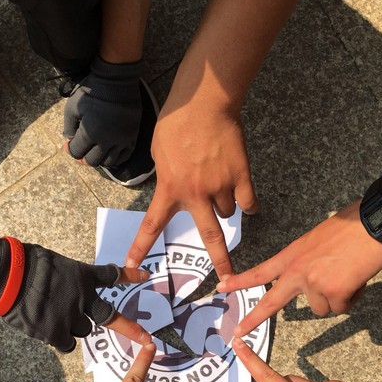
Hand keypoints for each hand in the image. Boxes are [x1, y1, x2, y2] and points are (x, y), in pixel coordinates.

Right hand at [0, 227, 151, 351]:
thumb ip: (62, 277)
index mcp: (83, 276)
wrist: (7, 277)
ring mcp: (70, 317)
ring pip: (82, 331)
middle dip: (126, 327)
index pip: (111, 276)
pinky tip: (49, 332)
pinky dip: (61, 341)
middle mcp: (82, 298)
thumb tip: (56, 284)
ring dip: (73, 327)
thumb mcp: (52, 262)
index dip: (129, 275)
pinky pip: (67, 344)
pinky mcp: (55, 332)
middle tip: (144, 337)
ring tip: (52, 317)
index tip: (144, 276)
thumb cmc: (23, 264)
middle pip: (107, 318)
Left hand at [63, 57, 141, 166]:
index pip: (77, 152)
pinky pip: (124, 157)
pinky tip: (108, 152)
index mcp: (90, 132)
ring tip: (95, 151)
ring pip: (108, 162)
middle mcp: (107, 140)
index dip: (70, 150)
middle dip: (83, 157)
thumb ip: (68, 126)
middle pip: (92, 161)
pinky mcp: (132, 137)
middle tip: (81, 149)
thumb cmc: (92, 91)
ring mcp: (121, 140)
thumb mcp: (72, 106)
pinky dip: (115, 159)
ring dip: (99, 159)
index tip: (68, 144)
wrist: (117, 80)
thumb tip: (69, 141)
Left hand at [126, 97, 257, 279]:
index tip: (132, 267)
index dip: (141, 249)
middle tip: (228, 278)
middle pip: (211, 237)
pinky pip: (249, 201)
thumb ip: (167, 178)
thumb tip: (176, 190)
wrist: (204, 103)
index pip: (152, 226)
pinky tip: (245, 197)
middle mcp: (196, 194)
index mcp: (170, 189)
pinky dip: (248, 203)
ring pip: (228, 213)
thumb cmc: (176, 124)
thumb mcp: (159, 154)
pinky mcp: (241, 175)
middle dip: (221, 261)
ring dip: (224, 208)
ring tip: (220, 188)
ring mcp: (221, 186)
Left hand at [217, 201, 381, 334]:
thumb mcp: (318, 240)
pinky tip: (358, 279)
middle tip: (237, 332)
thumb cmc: (353, 225)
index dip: (240, 280)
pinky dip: (352, 297)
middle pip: (271, 302)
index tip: (221, 286)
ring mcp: (314, 283)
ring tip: (349, 275)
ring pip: (322, 308)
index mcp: (292, 255)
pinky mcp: (333, 292)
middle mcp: (298, 271)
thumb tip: (316, 282)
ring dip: (337, 297)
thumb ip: (310, 262)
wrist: (375, 222)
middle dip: (253, 319)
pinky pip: (342, 307)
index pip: (261, 271)